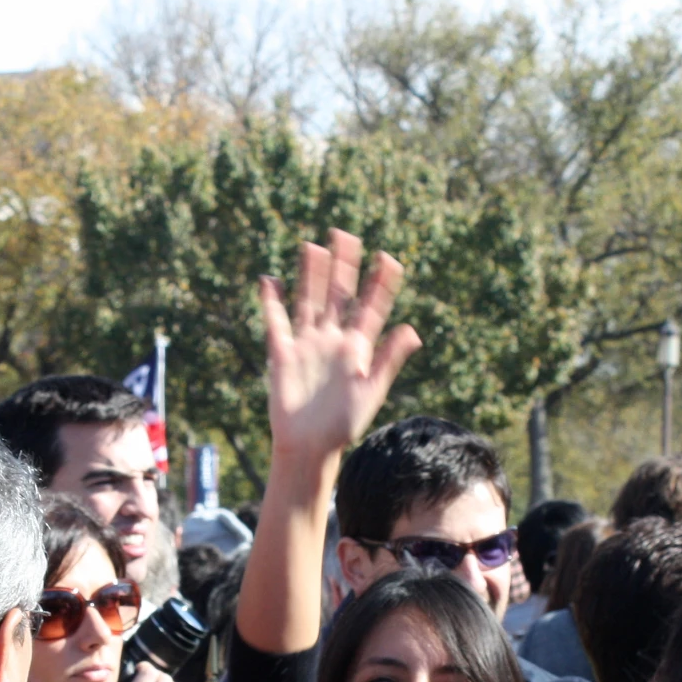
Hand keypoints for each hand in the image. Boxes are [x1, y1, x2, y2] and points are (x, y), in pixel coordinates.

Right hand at [258, 229, 421, 466]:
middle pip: (338, 295)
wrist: (309, 446)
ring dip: (310, 275)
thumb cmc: (344, 425)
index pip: (371, 307)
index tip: (389, 258)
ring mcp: (307, 344)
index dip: (381, 284)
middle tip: (346, 235)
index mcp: (358, 347)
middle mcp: (333, 340)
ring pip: (308, 301)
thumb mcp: (371, 391)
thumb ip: (389, 360)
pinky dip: (271, 301)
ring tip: (313, 246)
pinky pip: (276, 322)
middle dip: (342, 267)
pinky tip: (269, 281)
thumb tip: (412, 332)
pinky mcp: (283, 354)